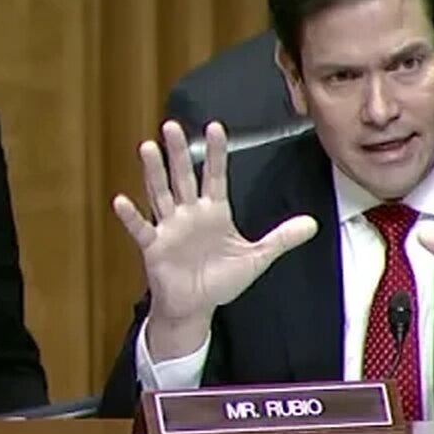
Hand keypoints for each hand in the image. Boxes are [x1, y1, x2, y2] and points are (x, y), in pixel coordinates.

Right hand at [113, 121, 317, 358]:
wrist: (196, 307)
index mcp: (214, 212)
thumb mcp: (257, 257)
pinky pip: (141, 229)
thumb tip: (313, 224)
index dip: (215, 153)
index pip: (214, 176)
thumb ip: (281, 238)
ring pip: (161, 194)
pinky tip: (121, 201)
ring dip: (154, 172)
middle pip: (183, 177)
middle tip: (173, 126)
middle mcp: (190, 214)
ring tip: (148, 147)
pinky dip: (131, 216)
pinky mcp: (155, 247)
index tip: (216, 127)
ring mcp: (170, 228)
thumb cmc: (221, 280)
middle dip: (178, 152)